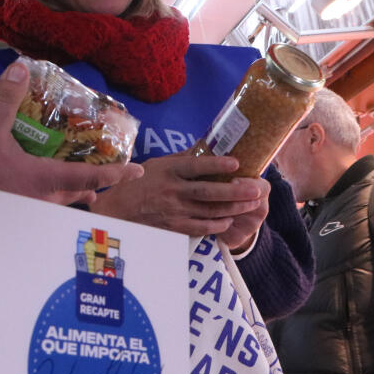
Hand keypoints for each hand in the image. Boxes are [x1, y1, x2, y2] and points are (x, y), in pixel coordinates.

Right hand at [0, 60, 144, 239]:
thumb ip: (5, 101)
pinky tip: (24, 200)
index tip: (137, 172)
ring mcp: (24, 217)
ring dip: (64, 199)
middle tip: (99, 187)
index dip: (116, 173)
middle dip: (89, 190)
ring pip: (53, 208)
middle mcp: (41, 202)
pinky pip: (31, 214)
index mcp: (45, 181)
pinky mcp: (6, 225)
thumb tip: (19, 68)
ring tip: (70, 194)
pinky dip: (37, 206)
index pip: (90, 176)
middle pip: (73, 196)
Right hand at [91, 152, 268, 247]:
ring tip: (251, 203)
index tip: (236, 163)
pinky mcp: (173, 228)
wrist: (117, 211)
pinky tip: (229, 219)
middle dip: (235, 191)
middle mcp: (171, 191)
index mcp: (167, 171)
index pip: (195, 166)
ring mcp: (173, 211)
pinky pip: (200, 227)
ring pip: (209, 211)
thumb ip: (182, 158)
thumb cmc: (138, 183)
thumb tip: (206, 146)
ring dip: (233, 208)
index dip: (216, 166)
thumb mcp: (157, 164)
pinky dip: (216, 225)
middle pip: (208, 192)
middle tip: (256, 189)